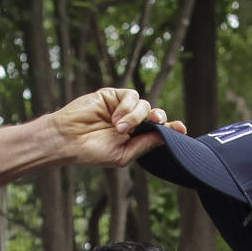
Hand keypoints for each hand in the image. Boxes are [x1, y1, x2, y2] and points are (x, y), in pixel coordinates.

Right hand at [44, 88, 182, 168]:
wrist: (68, 139)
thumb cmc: (92, 152)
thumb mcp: (123, 154)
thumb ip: (145, 145)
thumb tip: (167, 136)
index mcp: (136, 137)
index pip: (159, 131)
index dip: (172, 128)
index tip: (183, 129)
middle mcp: (132, 121)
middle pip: (155, 114)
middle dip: (159, 118)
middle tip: (155, 122)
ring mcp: (122, 107)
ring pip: (144, 104)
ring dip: (135, 116)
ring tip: (119, 128)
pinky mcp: (112, 96)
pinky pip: (130, 95)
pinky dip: (126, 106)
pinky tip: (115, 118)